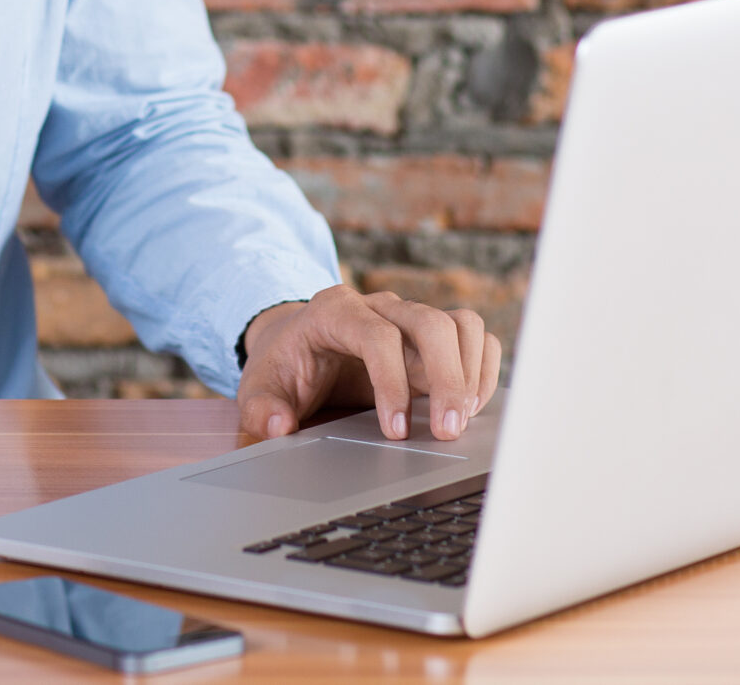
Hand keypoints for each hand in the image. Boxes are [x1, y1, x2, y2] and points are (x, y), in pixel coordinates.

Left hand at [235, 284, 501, 444]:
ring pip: (460, 324)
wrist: (295, 345)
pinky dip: (481, 370)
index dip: (392, 383)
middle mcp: (379, 307)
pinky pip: (473, 338)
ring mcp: (409, 319)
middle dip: (446, 378)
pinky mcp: (430, 338)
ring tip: (462, 419)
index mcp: (334, 312)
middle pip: (430, 322)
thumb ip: (261, 408)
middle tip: (448, 431)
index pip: (376, 335)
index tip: (396, 431)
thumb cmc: (282, 367)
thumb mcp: (258, 388)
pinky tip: (469, 407)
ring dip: (470, 372)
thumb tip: (280, 426)